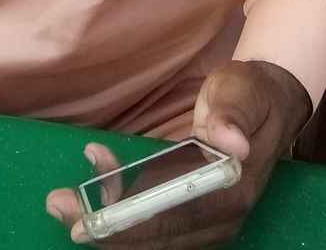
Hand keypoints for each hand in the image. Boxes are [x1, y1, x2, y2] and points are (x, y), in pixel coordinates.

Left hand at [45, 59, 311, 246]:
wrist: (266, 102)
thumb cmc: (250, 93)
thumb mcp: (243, 91)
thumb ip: (233, 113)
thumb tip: (230, 142)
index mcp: (233, 190)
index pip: (178, 216)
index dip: (134, 222)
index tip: (92, 221)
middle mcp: (219, 217)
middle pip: (158, 234)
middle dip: (106, 228)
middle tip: (59, 205)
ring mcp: (206, 221)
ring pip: (151, 234)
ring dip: (106, 223)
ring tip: (62, 202)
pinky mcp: (192, 214)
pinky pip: (153, 222)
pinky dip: (120, 210)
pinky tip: (96, 181)